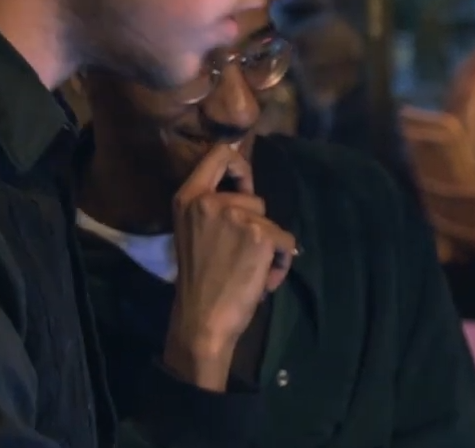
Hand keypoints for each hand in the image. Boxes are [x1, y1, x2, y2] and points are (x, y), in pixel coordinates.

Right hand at [162, 144, 300, 390]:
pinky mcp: (260, 234)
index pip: (219, 154)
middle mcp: (210, 201)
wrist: (203, 319)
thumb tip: (246, 184)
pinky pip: (286, 240)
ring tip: (249, 271)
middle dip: (256, 226)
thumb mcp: (195, 232)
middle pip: (255, 198)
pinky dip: (280, 263)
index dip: (240, 165)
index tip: (245, 185)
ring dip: (269, 247)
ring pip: (272, 222)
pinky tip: (261, 280)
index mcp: (188, 198)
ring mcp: (236, 216)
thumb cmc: (200, 280)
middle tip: (238, 256)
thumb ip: (215, 206)